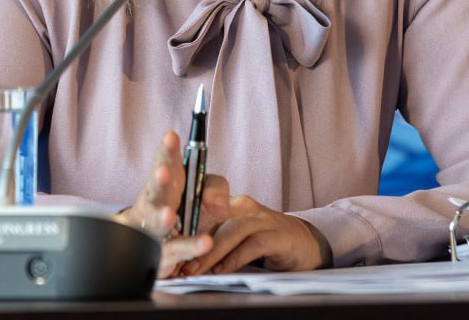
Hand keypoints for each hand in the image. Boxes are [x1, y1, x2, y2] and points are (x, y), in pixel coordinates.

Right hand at [115, 130, 229, 278]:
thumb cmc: (181, 211)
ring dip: (161, 218)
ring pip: (156, 223)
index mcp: (168, 183)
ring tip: (169, 215)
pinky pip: (176, 250)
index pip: (165, 162)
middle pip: (154, 189)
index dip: (167, 150)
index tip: (171, 136)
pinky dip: (190, 246)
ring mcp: (155, 228)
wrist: (158, 245)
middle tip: (163, 173)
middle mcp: (156, 202)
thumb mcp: (204, 193)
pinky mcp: (163, 253)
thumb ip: (217, 188)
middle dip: (158, 181)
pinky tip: (204, 242)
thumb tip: (220, 203)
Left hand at [179, 194, 331, 275]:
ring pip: (233, 230)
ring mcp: (263, 219)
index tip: (167, 227)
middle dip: (193, 239)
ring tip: (196, 269)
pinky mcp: (278, 235)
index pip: (204, 198)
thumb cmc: (260, 238)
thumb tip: (178, 253)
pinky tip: (223, 270)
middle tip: (178, 260)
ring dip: (212, 251)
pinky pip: (253, 244)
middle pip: (215, 215)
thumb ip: (210, 236)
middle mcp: (245, 206)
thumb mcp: (233, 233)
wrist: (300, 243)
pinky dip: (235, 258)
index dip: (186, 209)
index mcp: (230, 203)